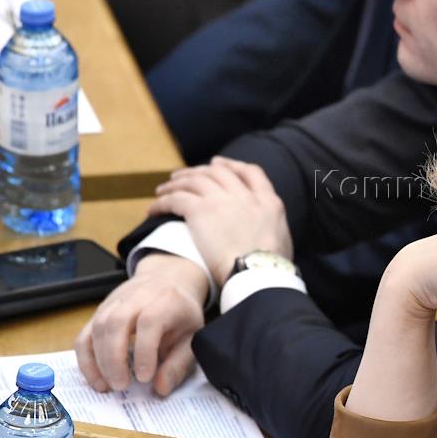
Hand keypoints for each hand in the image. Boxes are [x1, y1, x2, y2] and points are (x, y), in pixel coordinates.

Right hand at [74, 253, 207, 395]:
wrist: (168, 279)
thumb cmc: (181, 312)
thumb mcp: (191, 335)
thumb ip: (178, 363)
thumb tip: (160, 388)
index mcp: (165, 301)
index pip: (149, 322)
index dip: (145, 352)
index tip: (144, 378)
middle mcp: (136, 297)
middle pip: (116, 323)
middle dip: (114, 359)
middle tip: (121, 386)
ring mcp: (114, 303)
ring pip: (97, 328)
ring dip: (98, 361)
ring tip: (107, 386)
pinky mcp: (99, 312)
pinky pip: (84, 334)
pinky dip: (85, 359)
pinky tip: (96, 378)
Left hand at [149, 157, 293, 283]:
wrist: (257, 274)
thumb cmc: (270, 268)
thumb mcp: (283, 240)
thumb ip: (272, 227)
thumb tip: (265, 232)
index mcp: (268, 201)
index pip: (251, 172)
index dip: (232, 165)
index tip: (218, 164)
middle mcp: (245, 195)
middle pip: (218, 172)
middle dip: (198, 170)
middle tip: (182, 176)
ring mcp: (222, 200)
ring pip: (194, 180)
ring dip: (176, 184)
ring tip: (162, 191)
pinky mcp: (200, 210)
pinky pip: (175, 199)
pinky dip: (162, 203)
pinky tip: (153, 211)